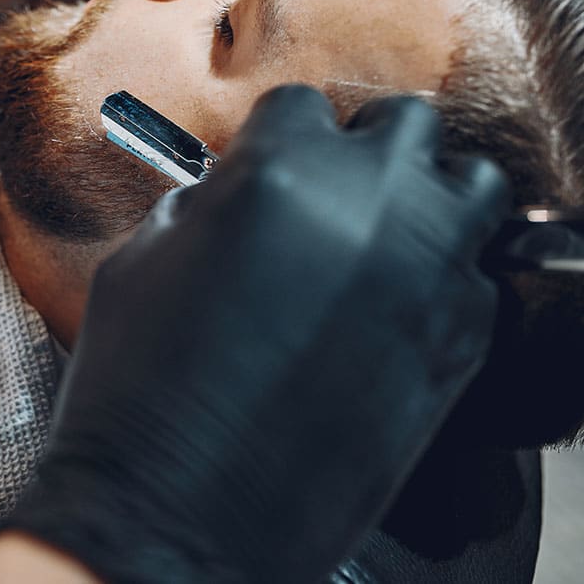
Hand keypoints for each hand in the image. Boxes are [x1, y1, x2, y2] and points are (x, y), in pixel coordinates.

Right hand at [1, 86, 509, 582]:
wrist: (180, 510)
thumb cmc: (141, 391)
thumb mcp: (140, 264)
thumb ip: (205, 206)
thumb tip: (237, 196)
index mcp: (277, 172)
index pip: (304, 106)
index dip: (283, 137)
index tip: (278, 167)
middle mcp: (368, 204)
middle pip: (406, 124)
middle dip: (367, 151)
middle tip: (333, 194)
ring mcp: (428, 270)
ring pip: (471, 187)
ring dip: (428, 199)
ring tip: (382, 238)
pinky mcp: (462, 341)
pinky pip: (475, 277)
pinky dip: (441, 280)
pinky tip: (390, 314)